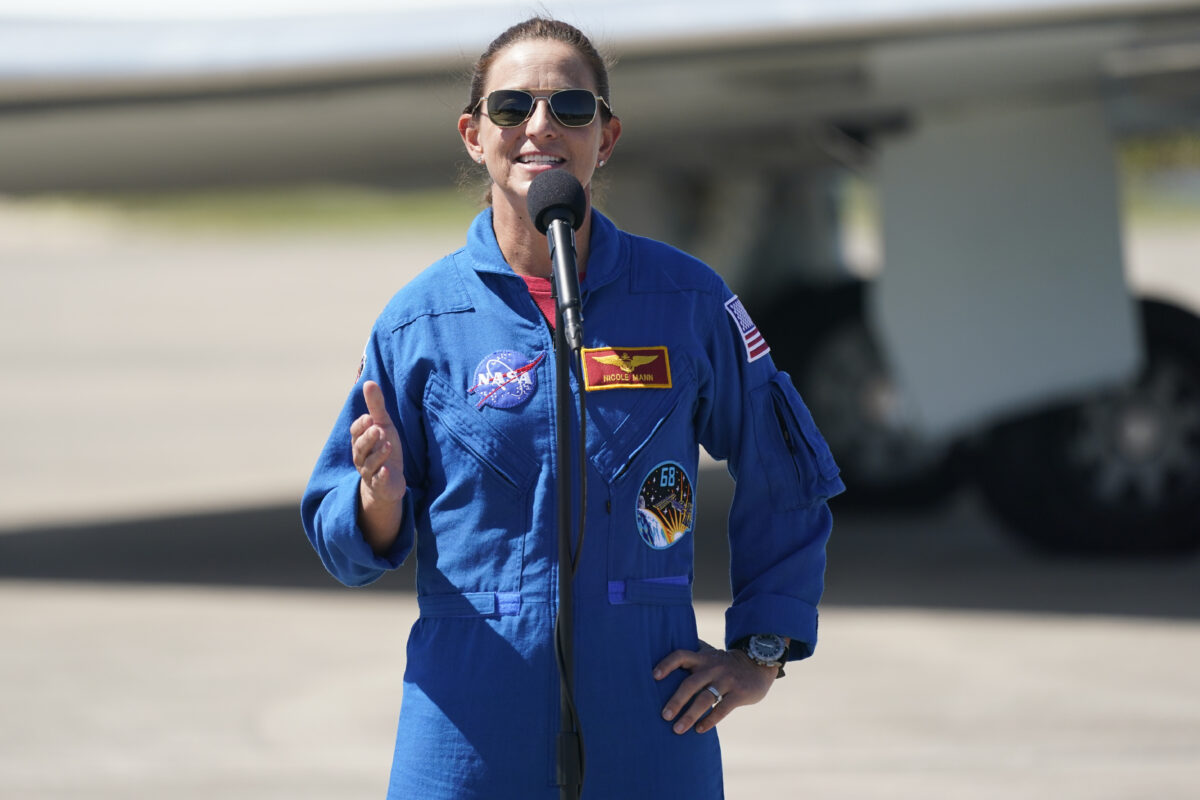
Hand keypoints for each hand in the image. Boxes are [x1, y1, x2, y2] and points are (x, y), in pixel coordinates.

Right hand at [351, 380, 405, 547]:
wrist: (388, 481)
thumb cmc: (383, 448)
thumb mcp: (383, 426)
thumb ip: (376, 406)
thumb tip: (368, 381)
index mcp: (360, 441)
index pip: (356, 432)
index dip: (361, 425)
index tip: (370, 418)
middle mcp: (361, 456)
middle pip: (360, 447)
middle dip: (368, 438)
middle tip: (378, 429)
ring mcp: (370, 472)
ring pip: (370, 464)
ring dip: (378, 454)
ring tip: (387, 445)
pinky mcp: (380, 485)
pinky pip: (379, 481)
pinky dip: (382, 476)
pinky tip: (387, 470)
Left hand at [653, 640, 777, 734]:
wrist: (758, 663)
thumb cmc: (725, 663)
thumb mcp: (710, 655)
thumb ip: (692, 657)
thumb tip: (662, 658)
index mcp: (702, 658)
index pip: (681, 656)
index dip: (667, 664)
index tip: (654, 676)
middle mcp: (713, 667)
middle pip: (690, 684)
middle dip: (676, 701)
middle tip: (664, 716)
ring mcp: (727, 680)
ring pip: (705, 699)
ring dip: (690, 715)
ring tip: (677, 729)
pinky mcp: (739, 693)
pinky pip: (722, 709)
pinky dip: (709, 721)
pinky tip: (699, 730)